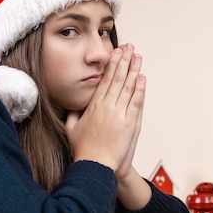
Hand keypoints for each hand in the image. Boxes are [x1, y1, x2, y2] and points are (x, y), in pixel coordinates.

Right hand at [65, 44, 145, 170]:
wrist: (95, 165)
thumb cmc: (83, 150)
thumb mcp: (71, 129)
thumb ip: (72, 114)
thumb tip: (71, 106)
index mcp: (93, 107)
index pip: (104, 80)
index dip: (111, 65)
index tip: (115, 53)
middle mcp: (106, 107)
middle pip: (116, 79)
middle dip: (123, 61)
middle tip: (129, 47)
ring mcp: (118, 114)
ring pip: (127, 87)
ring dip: (133, 70)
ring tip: (137, 56)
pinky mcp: (129, 123)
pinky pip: (136, 101)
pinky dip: (139, 88)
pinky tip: (142, 77)